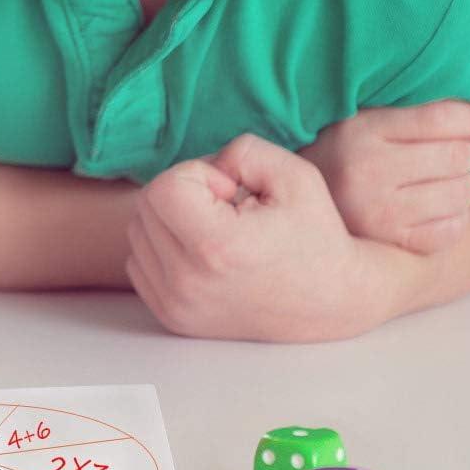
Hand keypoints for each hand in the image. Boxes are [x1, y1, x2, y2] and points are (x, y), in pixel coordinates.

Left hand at [127, 134, 397, 341]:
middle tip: (226, 206)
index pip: (163, 187)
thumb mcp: (294, 175)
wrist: (332, 301)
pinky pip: (138, 263)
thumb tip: (205, 168)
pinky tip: (201, 250)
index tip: (231, 190)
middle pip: (146, 206)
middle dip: (182, 191)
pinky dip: (162, 248)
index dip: (197, 174)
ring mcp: (177, 305)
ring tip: (216, 227)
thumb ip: (242, 151)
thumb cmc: (315, 234)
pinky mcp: (172, 318)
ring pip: (137, 232)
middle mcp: (189, 282)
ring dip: (170, 219)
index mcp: (217, 247)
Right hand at [298, 100, 469, 253]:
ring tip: (439, 182)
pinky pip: (452, 228)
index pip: (440, 118)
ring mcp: (378, 211)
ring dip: (462, 185)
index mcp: (360, 130)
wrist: (296, 208)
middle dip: (466, 153)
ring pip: (461, 192)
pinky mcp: (390, 243)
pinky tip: (434, 209)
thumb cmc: (343, 154)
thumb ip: (411, 111)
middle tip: (451, 155)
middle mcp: (366, 171)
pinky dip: (454, 218)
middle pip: (458, 155)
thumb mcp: (363, 120)